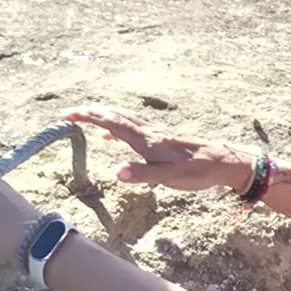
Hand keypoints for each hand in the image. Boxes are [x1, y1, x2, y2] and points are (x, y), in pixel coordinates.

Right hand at [65, 105, 251, 191]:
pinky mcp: (161, 139)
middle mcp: (148, 133)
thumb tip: (116, 173)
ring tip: (85, 119)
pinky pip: (132, 128)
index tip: (68, 114)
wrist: (223, 162)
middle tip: (69, 113)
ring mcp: (155, 135)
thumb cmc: (197, 172)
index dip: (88, 117)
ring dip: (102, 117)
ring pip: (123, 120)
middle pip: (114, 116)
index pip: (111, 123)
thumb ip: (142, 175)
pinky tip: (113, 136)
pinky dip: (116, 127)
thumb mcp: (169, 178)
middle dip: (90, 113)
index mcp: (146, 140)